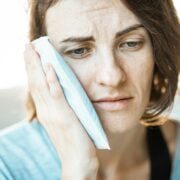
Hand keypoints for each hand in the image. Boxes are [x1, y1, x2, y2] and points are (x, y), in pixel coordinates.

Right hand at [23, 43, 98, 178]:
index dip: (32, 70)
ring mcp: (54, 113)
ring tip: (33, 49)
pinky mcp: (64, 115)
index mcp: (46, 112)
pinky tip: (49, 66)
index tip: (31, 55)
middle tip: (28, 46)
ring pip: (42, 84)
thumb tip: (60, 96)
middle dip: (30, 63)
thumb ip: (60, 109)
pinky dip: (51, 79)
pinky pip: (56, 94)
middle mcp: (46, 110)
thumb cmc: (72, 142)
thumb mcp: (64, 122)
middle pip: (35, 82)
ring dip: (37, 66)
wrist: (77, 161)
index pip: (36, 86)